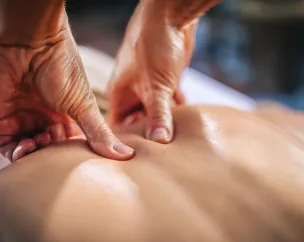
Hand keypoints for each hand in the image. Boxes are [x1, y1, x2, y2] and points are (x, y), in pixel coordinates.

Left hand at [0, 26, 133, 161]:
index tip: (79, 157)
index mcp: (63, 114)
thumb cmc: (61, 68)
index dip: (73, 154)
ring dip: (36, 155)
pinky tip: (28, 146)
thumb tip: (128, 156)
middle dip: (53, 155)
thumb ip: (100, 133)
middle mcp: (41, 117)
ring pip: (28, 152)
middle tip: (58, 145)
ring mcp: (19, 119)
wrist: (29, 42)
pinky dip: (17, 154)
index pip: (68, 143)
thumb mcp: (85, 105)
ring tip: (42, 142)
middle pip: (48, 150)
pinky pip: (7, 147)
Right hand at [108, 2, 196, 142]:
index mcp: (119, 94)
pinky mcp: (164, 80)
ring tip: (176, 140)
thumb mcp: (156, 87)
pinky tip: (185, 115)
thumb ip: (159, 116)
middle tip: (162, 156)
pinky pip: (168, 101)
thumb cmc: (153, 47)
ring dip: (166, 121)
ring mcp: (148, 86)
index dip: (127, 144)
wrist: (170, 17)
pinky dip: (176, 108)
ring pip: (156, 112)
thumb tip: (160, 142)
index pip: (118, 128)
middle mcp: (131, 92)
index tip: (138, 161)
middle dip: (150, 134)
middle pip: (139, 122)